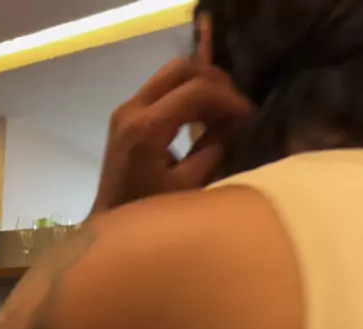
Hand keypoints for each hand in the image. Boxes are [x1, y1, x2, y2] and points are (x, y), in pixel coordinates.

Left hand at [90, 58, 253, 214]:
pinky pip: (162, 88)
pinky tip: (204, 116)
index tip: (250, 116)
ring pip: (171, 73)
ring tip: (225, 111)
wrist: (112, 227)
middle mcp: (132, 108)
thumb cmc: (151, 215)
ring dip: (202, 85)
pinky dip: (187, 94)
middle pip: (180, 68)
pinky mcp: (127, 115)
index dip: (228, 99)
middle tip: (238, 106)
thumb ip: (213, 149)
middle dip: (216, 81)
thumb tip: (236, 122)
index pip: (195, 90)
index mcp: (146, 128)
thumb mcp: (189, 186)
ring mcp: (126, 108)